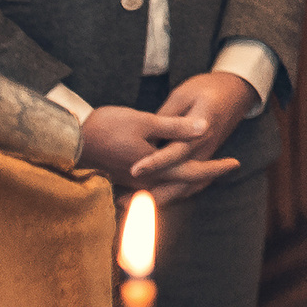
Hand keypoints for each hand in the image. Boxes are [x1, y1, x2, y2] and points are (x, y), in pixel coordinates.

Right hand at [77, 73, 255, 205]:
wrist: (70, 141)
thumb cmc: (106, 128)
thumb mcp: (144, 121)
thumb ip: (175, 127)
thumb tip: (204, 127)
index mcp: (155, 170)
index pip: (193, 171)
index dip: (216, 168)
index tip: (236, 163)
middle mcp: (147, 182)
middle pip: (184, 184)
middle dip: (207, 175)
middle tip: (227, 166)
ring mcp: (135, 183)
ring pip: (170, 185)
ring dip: (190, 178)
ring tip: (208, 169)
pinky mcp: (125, 179)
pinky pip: (156, 184)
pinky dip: (171, 179)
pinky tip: (176, 170)